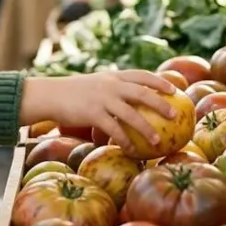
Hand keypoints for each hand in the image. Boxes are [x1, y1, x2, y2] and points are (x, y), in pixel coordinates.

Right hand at [19, 70, 177, 146]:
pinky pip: (114, 130)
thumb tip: (132, 99)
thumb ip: (113, 88)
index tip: (174, 90)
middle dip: (161, 104)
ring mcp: (103, 99)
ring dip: (147, 129)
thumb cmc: (74, 93)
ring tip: (158, 141)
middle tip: (175, 114)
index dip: (160, 82)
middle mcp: (111, 86)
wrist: (51, 95)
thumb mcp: (96, 83)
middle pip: (143, 93)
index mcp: (114, 76)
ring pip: (132, 114)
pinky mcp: (93, 114)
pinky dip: (125, 141)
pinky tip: (132, 150)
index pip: (142, 75)